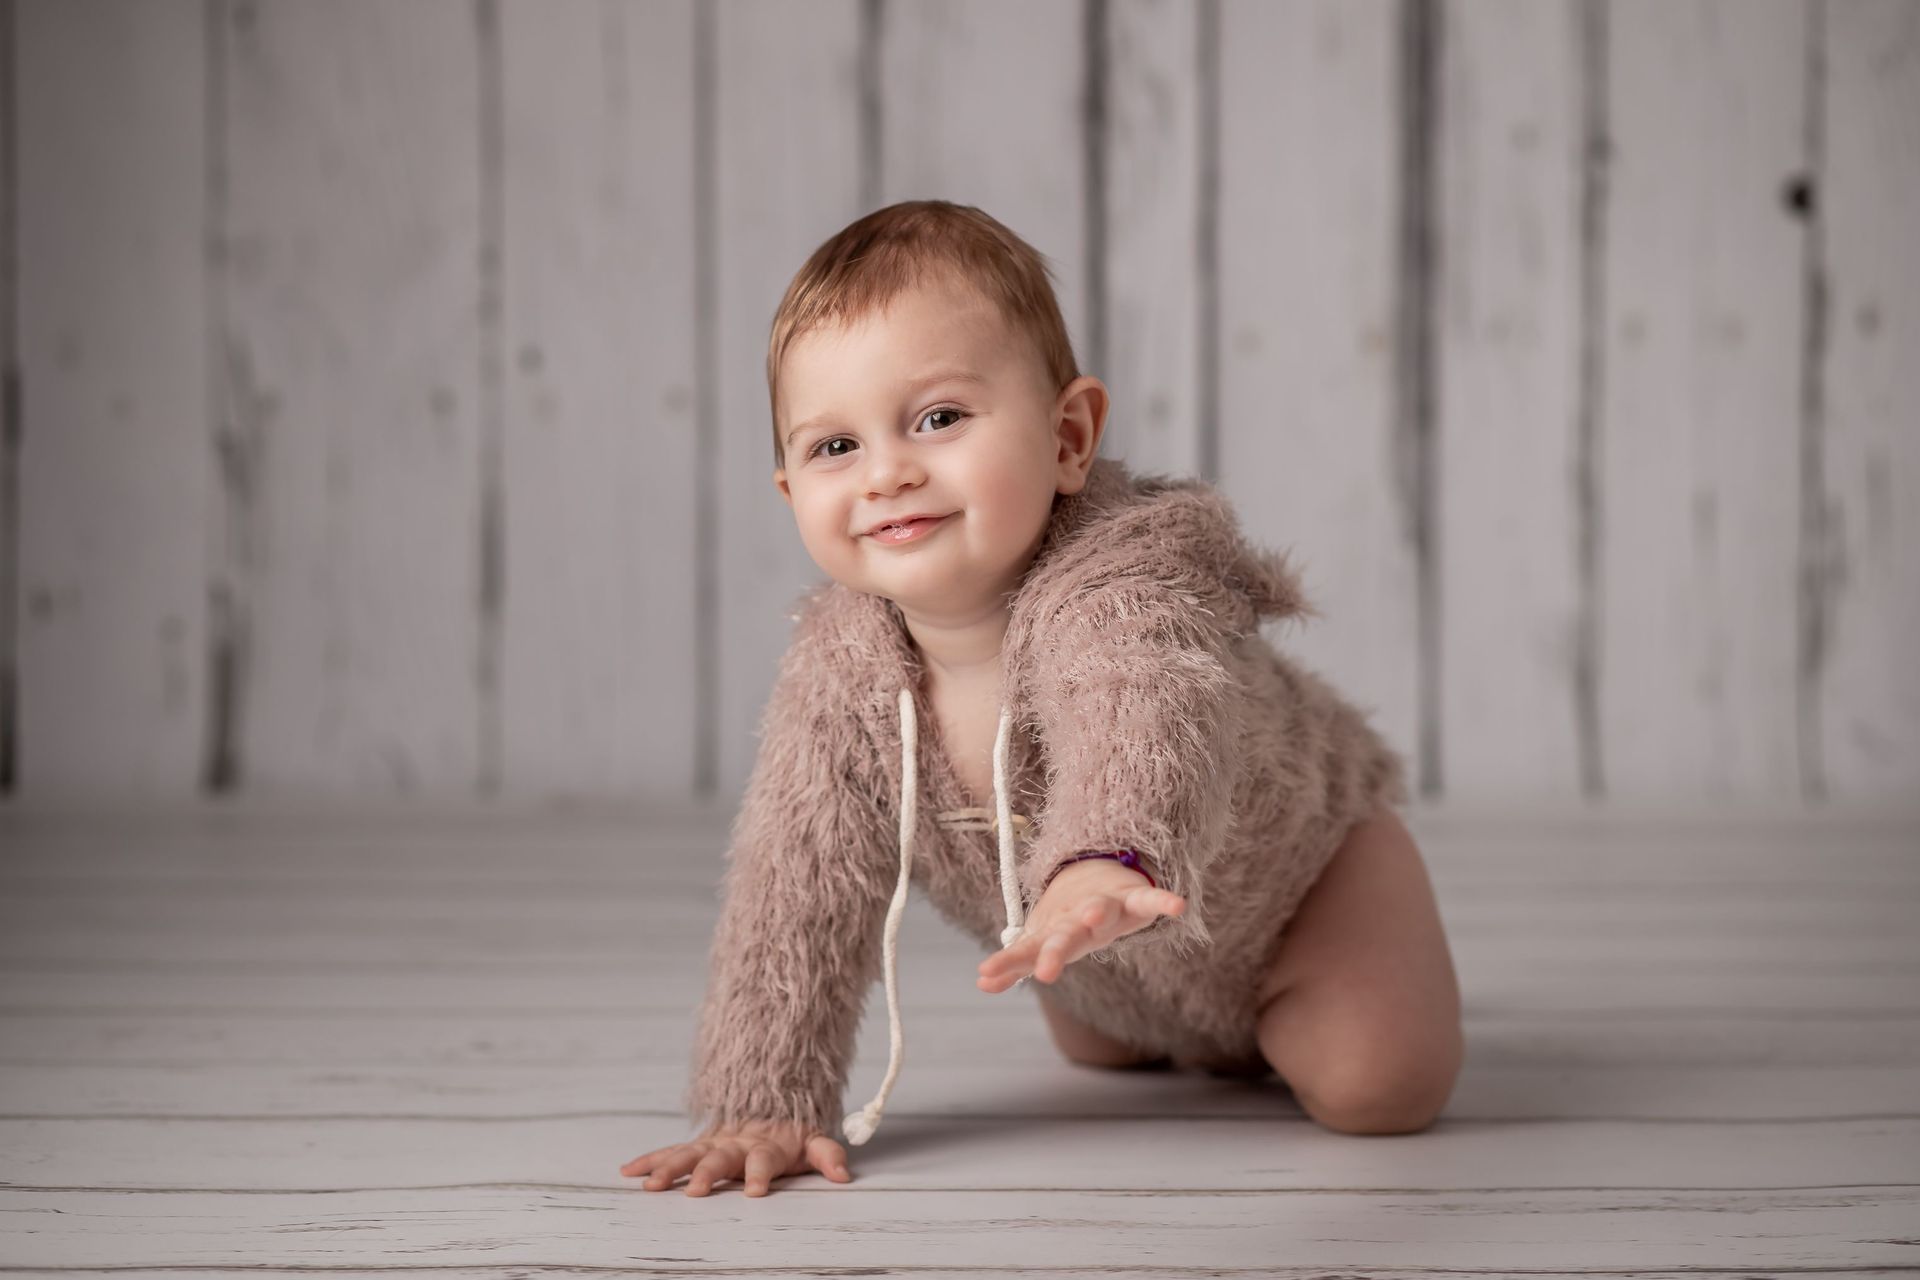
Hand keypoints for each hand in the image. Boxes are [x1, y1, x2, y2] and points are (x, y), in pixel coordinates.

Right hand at [617, 1118, 851, 1196]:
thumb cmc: (793, 1133)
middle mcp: (736, 1143)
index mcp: (767, 1145)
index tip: (755, 1191)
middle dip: (708, 1173)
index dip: (761, 1173)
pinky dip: (650, 1159)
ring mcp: (714, 1142)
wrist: (771, 1098)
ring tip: (651, 1185)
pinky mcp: (697, 1144)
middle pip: (720, 1158)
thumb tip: (844, 1175)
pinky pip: (671, 1151)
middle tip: (696, 1191)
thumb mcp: (815, 1141)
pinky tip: (628, 1171)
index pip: (764, 1160)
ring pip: (688, 1153)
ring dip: (670, 1168)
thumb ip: (828, 1155)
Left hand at [977, 859, 1186, 991]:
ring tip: (1091, 917)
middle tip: (1045, 973)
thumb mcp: (1043, 941)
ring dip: (1095, 913)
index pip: (1029, 948)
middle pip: (1064, 935)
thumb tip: (981, 983)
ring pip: (1100, 909)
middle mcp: (1076, 918)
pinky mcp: (1133, 899)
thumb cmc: (1067, 919)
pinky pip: (1149, 901)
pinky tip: (1178, 906)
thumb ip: (1016, 962)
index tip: (983, 974)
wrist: (1094, 874)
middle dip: (1055, 953)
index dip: (1008, 962)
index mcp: (1055, 931)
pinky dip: (1163, 902)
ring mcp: (1105, 906)